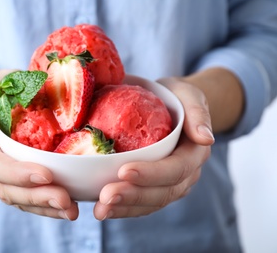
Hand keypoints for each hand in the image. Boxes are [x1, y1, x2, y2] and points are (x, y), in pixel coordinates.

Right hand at [0, 79, 78, 220]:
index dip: (18, 173)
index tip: (46, 175)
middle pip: (8, 189)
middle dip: (37, 196)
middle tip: (65, 200)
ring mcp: (2, 177)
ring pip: (20, 199)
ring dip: (45, 207)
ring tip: (71, 210)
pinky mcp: (16, 181)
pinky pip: (29, 199)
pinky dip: (47, 207)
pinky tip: (67, 209)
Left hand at [93, 76, 213, 219]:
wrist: (174, 106)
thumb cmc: (178, 98)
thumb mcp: (189, 95)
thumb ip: (198, 113)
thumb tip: (206, 138)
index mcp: (194, 153)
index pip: (176, 169)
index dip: (152, 173)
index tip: (124, 171)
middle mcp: (185, 174)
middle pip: (162, 192)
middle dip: (133, 196)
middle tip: (106, 197)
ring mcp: (170, 184)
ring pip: (150, 203)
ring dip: (125, 208)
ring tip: (100, 210)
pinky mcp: (155, 188)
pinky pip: (141, 204)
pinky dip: (123, 209)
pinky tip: (103, 210)